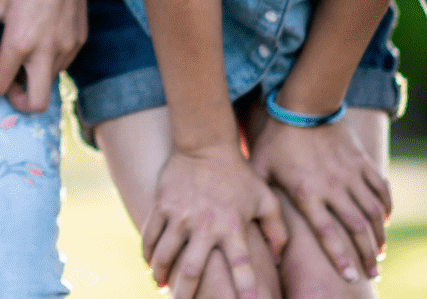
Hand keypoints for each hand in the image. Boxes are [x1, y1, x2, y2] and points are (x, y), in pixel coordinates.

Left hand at [0, 0, 88, 112]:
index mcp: (20, 43)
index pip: (1, 87)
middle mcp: (47, 51)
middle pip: (37, 104)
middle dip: (21, 101)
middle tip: (11, 82)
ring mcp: (67, 47)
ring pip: (52, 82)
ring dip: (36, 77)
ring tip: (25, 53)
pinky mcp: (81, 39)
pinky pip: (65, 65)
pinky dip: (51, 62)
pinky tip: (42, 38)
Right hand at [143, 146, 287, 298]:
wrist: (205, 143)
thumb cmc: (239, 175)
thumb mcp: (266, 199)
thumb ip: (276, 230)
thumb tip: (279, 260)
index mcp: (233, 225)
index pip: (242, 264)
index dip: (245, 288)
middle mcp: (205, 224)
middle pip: (192, 269)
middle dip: (186, 295)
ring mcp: (180, 214)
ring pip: (165, 255)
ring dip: (161, 275)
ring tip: (162, 287)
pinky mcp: (162, 205)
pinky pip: (149, 235)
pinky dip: (147, 254)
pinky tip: (150, 264)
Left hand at [249, 118, 389, 282]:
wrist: (303, 104)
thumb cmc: (276, 139)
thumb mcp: (261, 169)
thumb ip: (262, 202)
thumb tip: (264, 237)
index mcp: (307, 192)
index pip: (328, 233)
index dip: (340, 257)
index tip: (351, 278)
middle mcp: (333, 186)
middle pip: (357, 228)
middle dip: (366, 254)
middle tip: (372, 273)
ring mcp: (350, 174)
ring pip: (373, 212)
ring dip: (379, 235)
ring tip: (379, 253)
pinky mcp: (362, 162)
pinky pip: (381, 189)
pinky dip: (386, 207)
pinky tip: (385, 221)